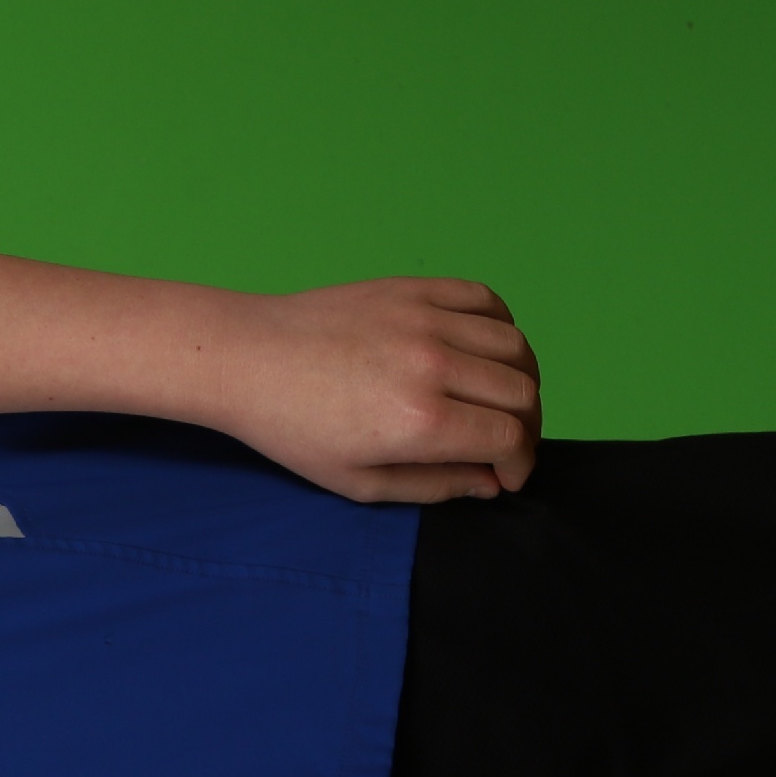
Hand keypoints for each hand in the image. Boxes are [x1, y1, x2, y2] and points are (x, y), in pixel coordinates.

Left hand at [205, 279, 540, 503]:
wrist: (248, 359)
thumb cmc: (293, 429)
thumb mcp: (358, 482)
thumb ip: (433, 486)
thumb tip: (489, 482)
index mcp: (420, 420)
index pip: (510, 437)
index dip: (521, 463)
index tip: (507, 474)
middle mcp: (433, 364)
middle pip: (522, 392)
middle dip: (527, 427)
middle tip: (508, 443)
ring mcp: (425, 319)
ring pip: (514, 344)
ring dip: (522, 377)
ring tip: (500, 399)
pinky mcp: (413, 289)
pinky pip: (485, 299)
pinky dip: (501, 325)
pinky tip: (485, 350)